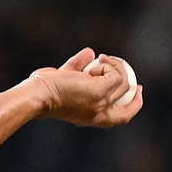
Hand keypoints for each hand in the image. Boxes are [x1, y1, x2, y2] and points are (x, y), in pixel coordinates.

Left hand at [26, 47, 143, 126]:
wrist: (36, 95)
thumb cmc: (43, 90)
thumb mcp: (65, 79)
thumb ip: (78, 67)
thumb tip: (90, 52)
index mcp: (91, 118)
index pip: (121, 117)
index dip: (133, 104)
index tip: (135, 88)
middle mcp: (99, 115)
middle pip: (128, 106)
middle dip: (133, 87)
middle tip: (127, 70)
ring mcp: (101, 104)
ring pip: (123, 83)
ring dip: (114, 67)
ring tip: (100, 59)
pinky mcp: (100, 91)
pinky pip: (116, 74)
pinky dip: (108, 65)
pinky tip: (96, 62)